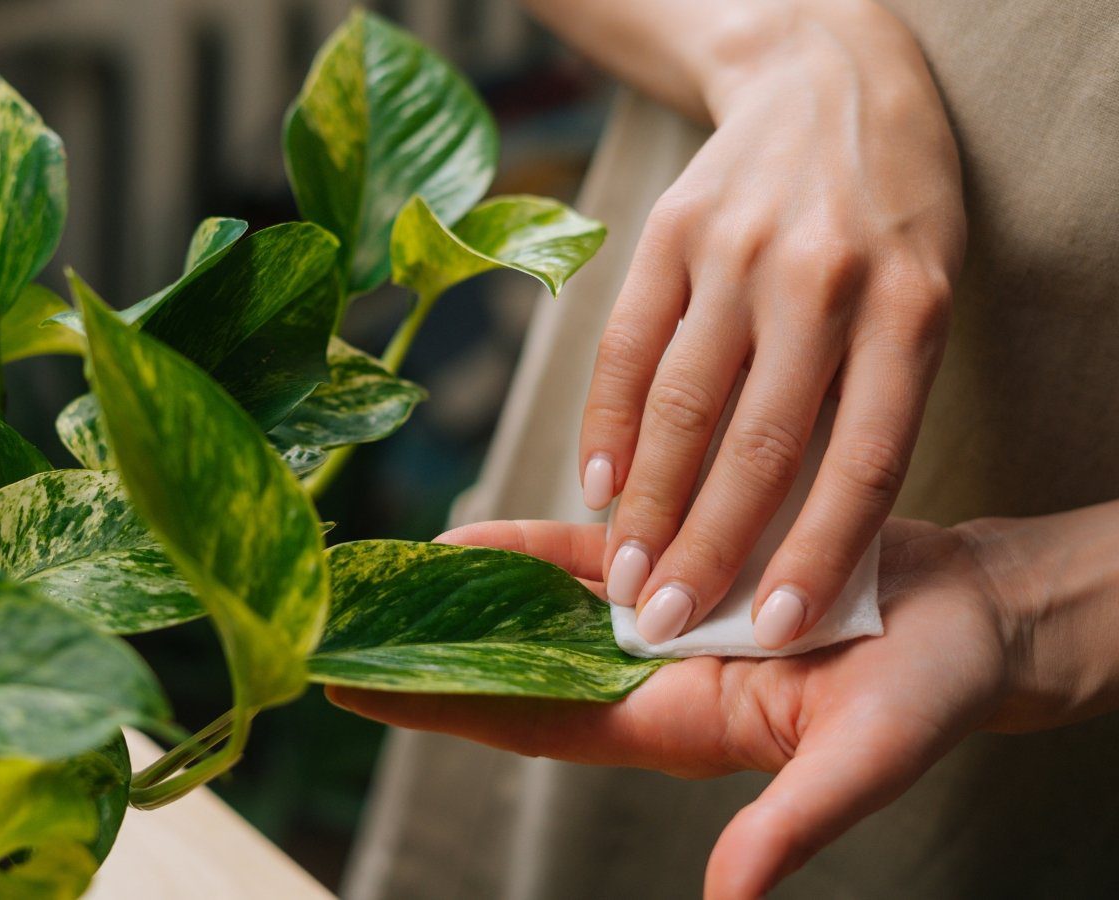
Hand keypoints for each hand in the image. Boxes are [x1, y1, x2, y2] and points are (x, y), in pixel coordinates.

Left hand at [329, 517, 1021, 898]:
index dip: (440, 711)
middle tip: (331, 630)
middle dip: (423, 656)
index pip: (529, 724)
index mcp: (672, 727)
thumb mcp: (868, 757)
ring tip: (376, 579)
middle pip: (510, 671)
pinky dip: (523, 547)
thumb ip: (797, 818)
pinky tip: (466, 536)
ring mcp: (659, 622)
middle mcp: (647, 679)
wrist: (973, 617)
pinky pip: (582, 558)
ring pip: (532, 611)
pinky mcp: (680, 562)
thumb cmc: (932, 692)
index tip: (351, 694)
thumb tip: (734, 895)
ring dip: (458, 598)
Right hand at [578, 2, 965, 647]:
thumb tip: (791, 533)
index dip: (815, 553)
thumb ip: (862, 400)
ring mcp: (737, 250)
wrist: (827, 80)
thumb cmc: (888, 218)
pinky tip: (596, 482)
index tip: (769, 628)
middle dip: (705, 549)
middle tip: (661, 624)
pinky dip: (606, 422)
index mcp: (909, 307)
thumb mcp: (916, 299)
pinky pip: (627, 345)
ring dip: (646, 503)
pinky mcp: (668, 230)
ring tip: (621, 574)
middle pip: (755, 445)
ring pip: (681, 404)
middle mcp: (821, 280)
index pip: (860, 460)